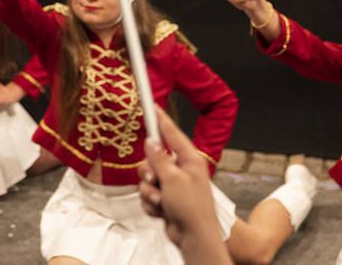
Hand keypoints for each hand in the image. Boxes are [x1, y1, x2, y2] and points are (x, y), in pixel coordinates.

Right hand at [139, 109, 229, 259]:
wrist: (194, 238)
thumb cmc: (192, 209)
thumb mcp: (172, 179)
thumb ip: (159, 159)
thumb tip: (151, 142)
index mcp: (189, 160)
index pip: (171, 133)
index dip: (160, 119)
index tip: (151, 104)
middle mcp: (181, 170)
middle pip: (153, 158)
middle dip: (148, 172)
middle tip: (153, 180)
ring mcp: (173, 185)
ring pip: (147, 178)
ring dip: (149, 191)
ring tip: (161, 201)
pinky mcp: (166, 198)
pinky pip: (148, 193)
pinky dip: (151, 203)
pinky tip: (162, 210)